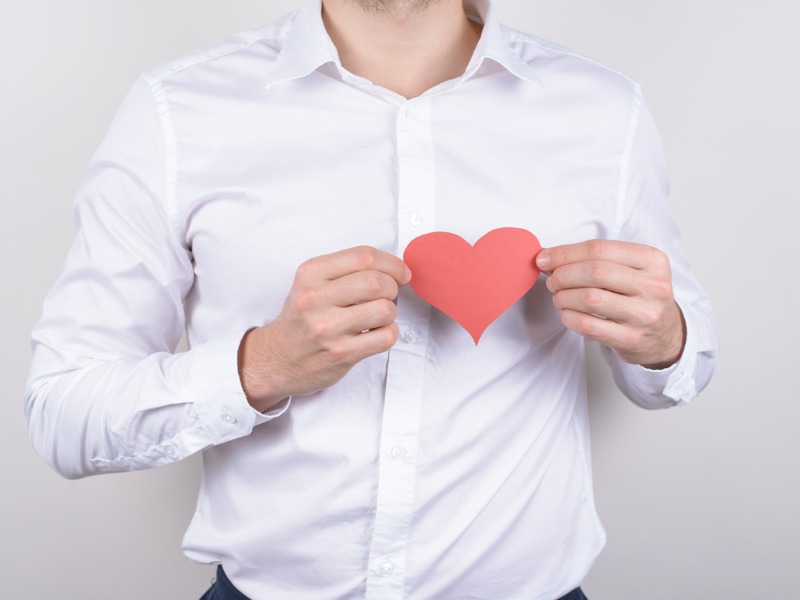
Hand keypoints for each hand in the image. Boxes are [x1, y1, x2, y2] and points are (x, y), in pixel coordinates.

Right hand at [238, 246, 410, 411]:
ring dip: (390, 312)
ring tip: (377, 316)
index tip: (400, 272)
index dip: (391, 263)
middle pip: (377, 282)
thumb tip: (394, 268)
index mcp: (311, 273)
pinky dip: (389, 333)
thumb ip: (346, 270)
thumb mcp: (311, 283)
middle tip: (388, 295)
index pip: (363, 256)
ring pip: (385, 309)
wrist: (276, 359)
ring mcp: (328, 327)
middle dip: (392, 287)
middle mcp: (316, 298)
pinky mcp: (341, 353)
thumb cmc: (302, 319)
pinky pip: (386, 337)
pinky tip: (374, 333)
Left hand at [536, 240, 685, 369]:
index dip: (565, 253)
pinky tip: (568, 314)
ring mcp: (645, 314)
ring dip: (564, 297)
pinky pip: (588, 325)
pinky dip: (569, 318)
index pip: (600, 249)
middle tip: (552, 281)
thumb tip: (548, 257)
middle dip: (563, 275)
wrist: (664, 335)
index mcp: (653, 260)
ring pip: (590, 298)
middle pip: (595, 271)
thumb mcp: (629, 270)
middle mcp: (654, 286)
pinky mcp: (632, 339)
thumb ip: (594, 260)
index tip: (545, 258)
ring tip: (560, 298)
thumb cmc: (638, 297)